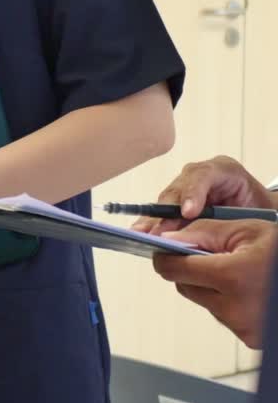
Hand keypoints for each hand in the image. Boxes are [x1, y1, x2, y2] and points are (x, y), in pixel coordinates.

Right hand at [133, 155, 274, 234]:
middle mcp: (202, 174)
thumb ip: (234, 218)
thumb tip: (210, 231)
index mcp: (225, 170)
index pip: (204, 175)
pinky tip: (142, 232)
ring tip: (143, 233)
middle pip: (179, 188)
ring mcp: (188, 185)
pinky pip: (163, 210)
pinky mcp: (179, 199)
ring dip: (155, 218)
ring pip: (167, 199)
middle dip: (167, 211)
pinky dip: (153, 222)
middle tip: (159, 230)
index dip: (193, 193)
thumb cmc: (260, 211)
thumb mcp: (254, 211)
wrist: (259, 211)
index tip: (188, 213)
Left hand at [153, 218, 277, 347]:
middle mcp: (235, 309)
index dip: (165, 255)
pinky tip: (247, 288)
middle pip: (185, 287)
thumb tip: (169, 238)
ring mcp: (244, 328)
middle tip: (209, 254)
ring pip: (203, 302)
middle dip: (190, 268)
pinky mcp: (251, 339)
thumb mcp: (247, 229)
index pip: (174, 269)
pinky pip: (222, 316)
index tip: (161, 248)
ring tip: (236, 269)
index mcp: (233, 277)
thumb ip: (203, 232)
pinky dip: (226, 301)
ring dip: (209, 285)